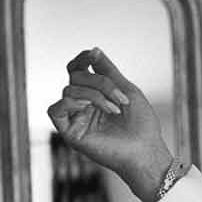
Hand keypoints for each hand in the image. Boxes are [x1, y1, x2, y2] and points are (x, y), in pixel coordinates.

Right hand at [46, 48, 173, 201]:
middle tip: (121, 99)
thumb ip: (108, 71)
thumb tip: (94, 50)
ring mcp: (76, 119)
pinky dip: (70, 102)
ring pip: (69, 90)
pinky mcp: (70, 133)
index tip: (95, 56)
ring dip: (95, 95)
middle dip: (100, 82)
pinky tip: (88, 108)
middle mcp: (82, 105)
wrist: (146, 151)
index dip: (82, 59)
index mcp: (95, 94)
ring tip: (115, 109)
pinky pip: (55, 109)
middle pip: (76, 77)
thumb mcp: (127, 90)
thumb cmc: (142, 125)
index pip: (77, 70)